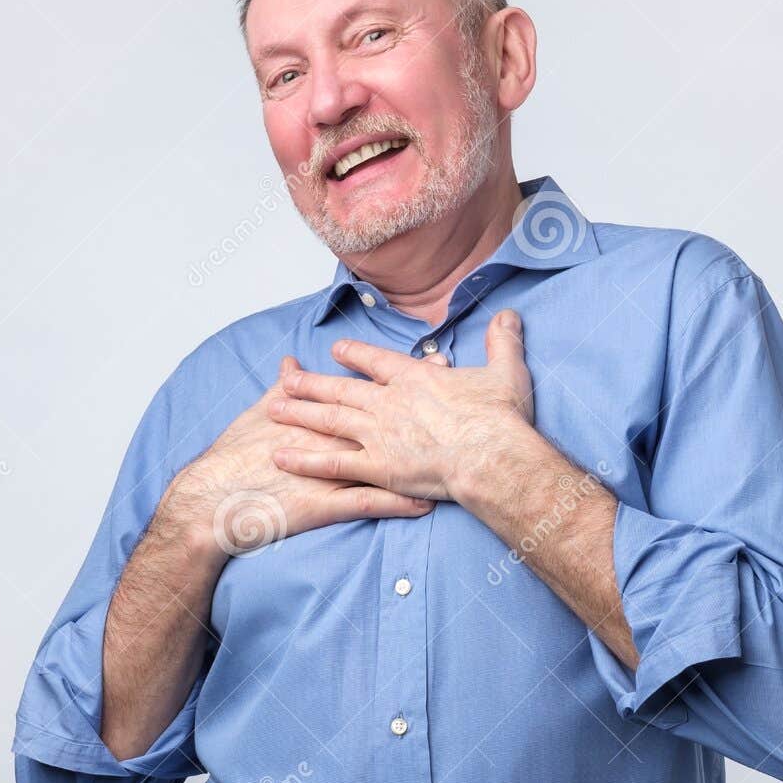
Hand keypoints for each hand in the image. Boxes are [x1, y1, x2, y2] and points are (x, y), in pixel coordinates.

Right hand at [166, 356, 434, 559]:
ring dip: (421, 460)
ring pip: (385, 462)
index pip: (369, 389)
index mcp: (318, 413)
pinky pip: (371, 503)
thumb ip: (282, 388)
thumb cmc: (235, 456)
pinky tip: (427, 503)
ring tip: (457, 454)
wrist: (214, 498)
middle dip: (425, 411)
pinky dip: (399, 502)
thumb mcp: (259, 414)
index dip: (406, 378)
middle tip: (461, 399)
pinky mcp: (326, 504)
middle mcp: (329, 437)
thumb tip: (292, 363)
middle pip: (386, 420)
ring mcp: (330, 471)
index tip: (439, 364)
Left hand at [265, 308, 534, 503]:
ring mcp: (378, 434)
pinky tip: (281, 457)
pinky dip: (305, 459)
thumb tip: (509, 316)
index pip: (375, 361)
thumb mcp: (505, 371)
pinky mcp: (376, 466)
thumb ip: (502, 342)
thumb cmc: (499, 418)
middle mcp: (388, 402)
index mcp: (414, 378)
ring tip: (273, 408)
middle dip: (310, 383)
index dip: (353, 354)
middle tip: (285, 378)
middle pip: (340, 388)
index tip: (336, 350)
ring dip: (299, 413)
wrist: (492, 455)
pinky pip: (332, 463)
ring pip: (328, 419)